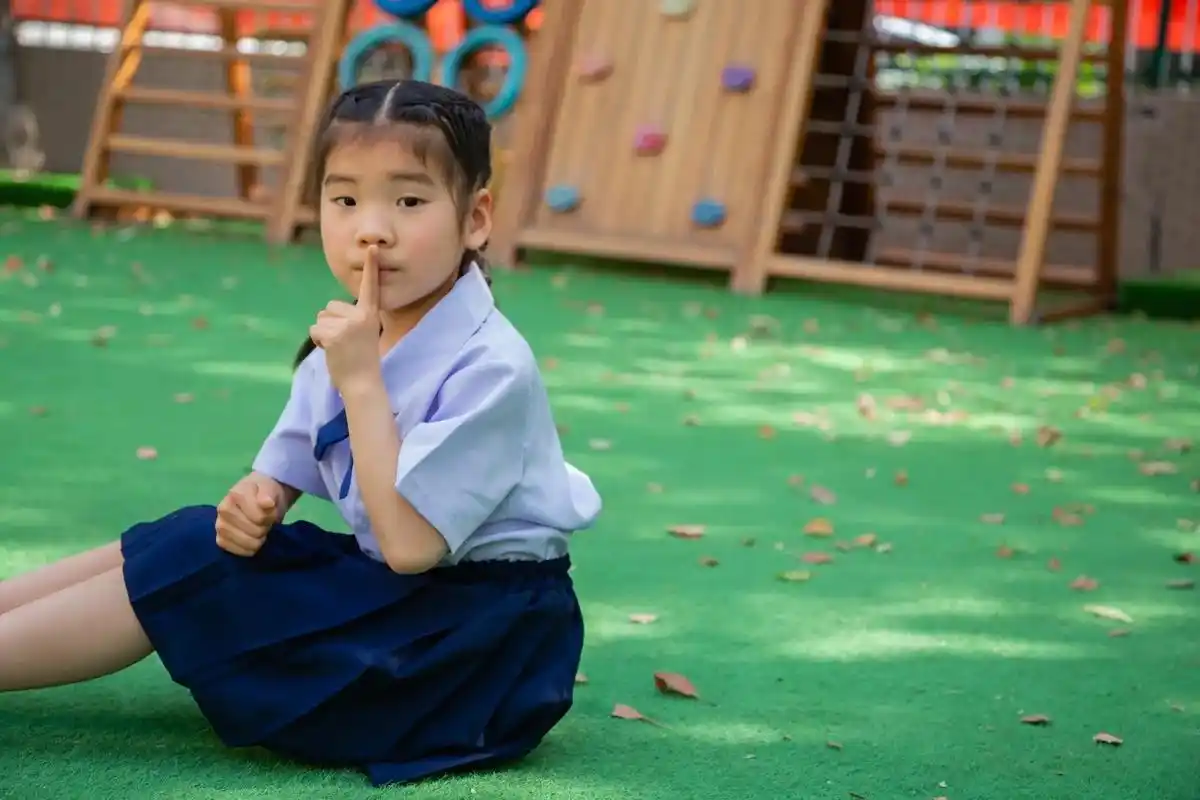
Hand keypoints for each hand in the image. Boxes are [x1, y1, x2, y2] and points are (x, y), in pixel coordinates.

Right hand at [216, 474, 281, 556]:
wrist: (257, 498)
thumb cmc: (264, 494)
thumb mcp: (270, 488)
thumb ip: (268, 495)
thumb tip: (267, 503)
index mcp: (235, 495)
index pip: (260, 517)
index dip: (270, 516)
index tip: (270, 511)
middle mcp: (223, 510)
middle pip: (255, 532)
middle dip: (264, 528)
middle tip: (265, 521)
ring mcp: (219, 526)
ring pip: (247, 543)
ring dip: (258, 539)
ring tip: (258, 528)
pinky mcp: (220, 539)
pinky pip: (239, 551)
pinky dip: (250, 549)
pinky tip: (252, 539)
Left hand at [310, 245, 383, 392]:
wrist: (363, 384)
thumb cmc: (361, 361)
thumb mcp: (361, 334)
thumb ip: (349, 319)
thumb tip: (326, 315)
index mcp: (370, 314)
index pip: (370, 287)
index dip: (371, 266)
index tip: (373, 248)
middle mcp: (361, 316)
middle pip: (329, 307)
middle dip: (330, 324)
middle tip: (345, 343)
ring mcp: (348, 325)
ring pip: (320, 318)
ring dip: (323, 333)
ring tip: (339, 348)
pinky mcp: (335, 334)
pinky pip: (315, 330)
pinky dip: (318, 341)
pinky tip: (332, 352)